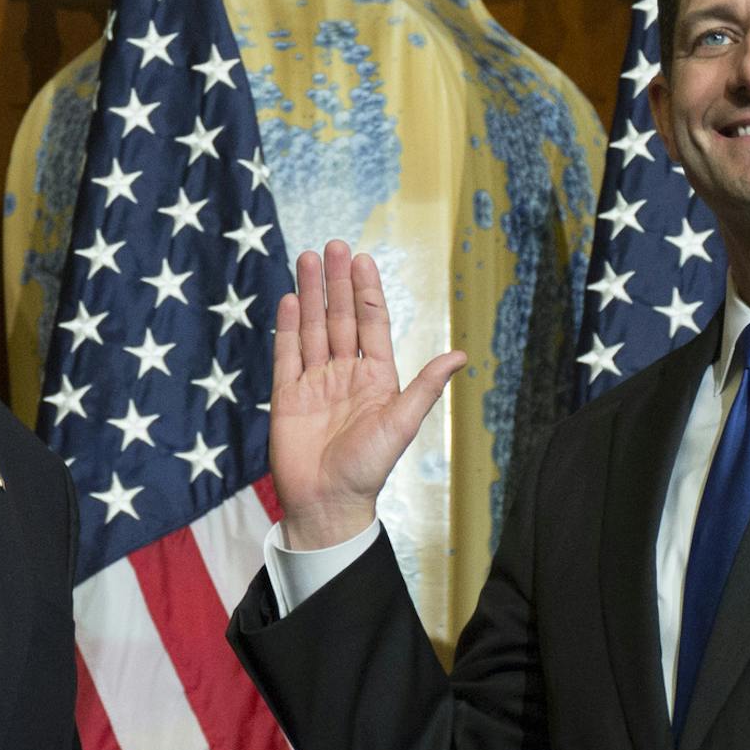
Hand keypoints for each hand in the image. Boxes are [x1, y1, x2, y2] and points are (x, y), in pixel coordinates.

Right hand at [269, 241, 464, 549]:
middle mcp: (345, 374)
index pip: (371, 324)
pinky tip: (290, 299)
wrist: (326, 503)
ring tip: (308, 258)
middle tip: (334, 245)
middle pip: (339, 318)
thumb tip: (462, 355)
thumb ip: (426, 387)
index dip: (367, 291)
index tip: (363, 259)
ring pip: (312, 328)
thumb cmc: (368, 469)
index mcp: (376, 378)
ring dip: (310, 294)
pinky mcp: (287, 396)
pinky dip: (288, 326)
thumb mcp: (402, 424)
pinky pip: (287, 354)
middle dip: (336, 282)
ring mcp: (314, 383)